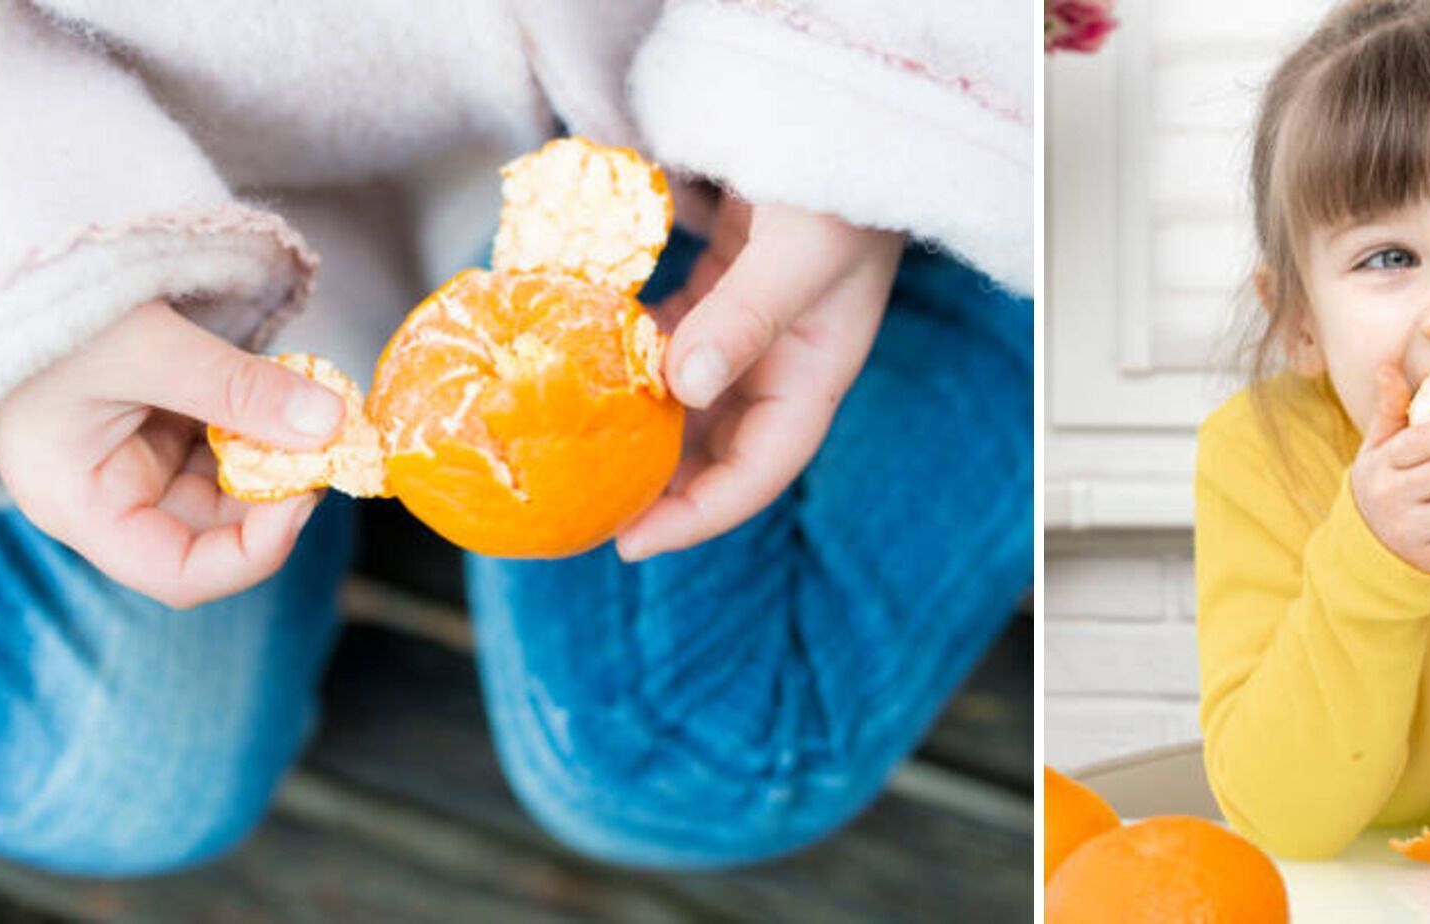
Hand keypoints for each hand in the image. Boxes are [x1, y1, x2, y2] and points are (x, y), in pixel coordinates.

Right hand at [0, 300, 345, 608]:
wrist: (0, 246)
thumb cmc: (38, 303)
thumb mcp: (146, 346)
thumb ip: (239, 389)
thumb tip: (330, 426)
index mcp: (82, 505)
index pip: (178, 574)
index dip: (251, 552)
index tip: (304, 495)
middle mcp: (109, 493)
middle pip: (216, 529)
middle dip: (279, 492)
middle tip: (331, 440)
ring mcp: (134, 456)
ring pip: (229, 482)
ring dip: (281, 452)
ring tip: (316, 404)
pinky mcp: (156, 418)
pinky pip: (225, 437)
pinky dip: (266, 417)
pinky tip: (292, 385)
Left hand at [614, 199, 903, 560]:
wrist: (851, 107)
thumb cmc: (841, 179)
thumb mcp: (798, 253)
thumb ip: (743, 320)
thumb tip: (683, 387)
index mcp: (816, 371)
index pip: (759, 469)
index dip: (698, 514)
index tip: (631, 541)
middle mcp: (785, 359)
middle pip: (718, 447)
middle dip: (659, 483)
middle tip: (586, 504)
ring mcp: (755, 323)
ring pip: (691, 397)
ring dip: (641, 422)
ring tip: (578, 444)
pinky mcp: (727, 284)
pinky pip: (674, 337)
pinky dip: (634, 353)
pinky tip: (590, 356)